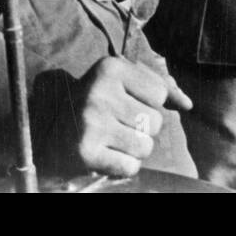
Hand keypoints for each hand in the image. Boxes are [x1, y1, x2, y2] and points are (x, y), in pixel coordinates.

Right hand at [65, 56, 191, 178]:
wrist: (47, 136)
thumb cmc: (96, 106)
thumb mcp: (122, 84)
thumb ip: (159, 87)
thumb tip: (188, 104)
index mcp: (109, 68)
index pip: (160, 93)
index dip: (150, 105)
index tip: (127, 104)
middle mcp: (99, 92)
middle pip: (155, 121)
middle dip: (143, 129)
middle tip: (118, 126)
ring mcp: (91, 122)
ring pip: (145, 146)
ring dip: (134, 150)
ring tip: (114, 141)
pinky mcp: (85, 151)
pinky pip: (130, 166)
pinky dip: (124, 167)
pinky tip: (107, 156)